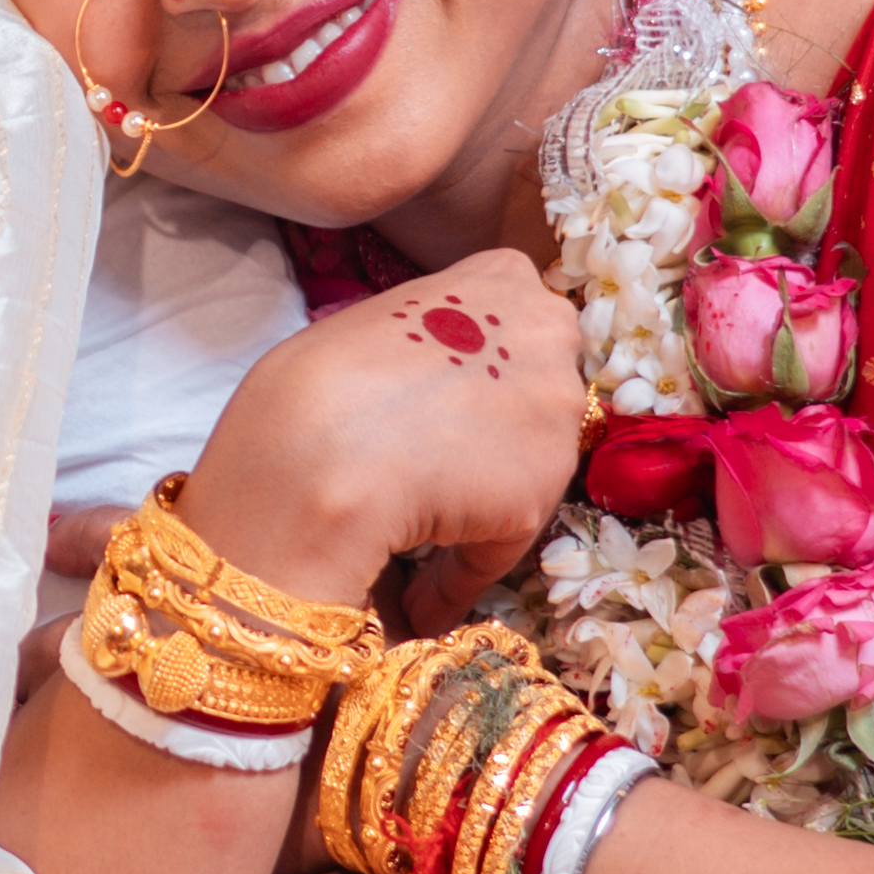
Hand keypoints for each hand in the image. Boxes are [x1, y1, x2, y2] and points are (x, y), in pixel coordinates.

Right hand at [185, 248, 583, 604]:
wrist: (318, 453)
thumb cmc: (318, 379)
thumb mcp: (371, 326)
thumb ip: (425, 341)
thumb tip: (425, 399)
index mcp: (501, 278)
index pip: (520, 318)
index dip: (484, 364)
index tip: (446, 394)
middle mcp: (549, 334)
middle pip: (539, 387)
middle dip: (499, 425)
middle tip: (434, 460)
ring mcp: (555, 413)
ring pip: (529, 465)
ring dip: (483, 499)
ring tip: (417, 531)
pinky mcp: (544, 492)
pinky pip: (503, 539)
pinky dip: (466, 565)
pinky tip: (424, 594)